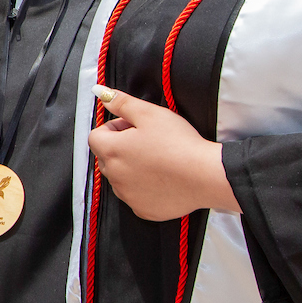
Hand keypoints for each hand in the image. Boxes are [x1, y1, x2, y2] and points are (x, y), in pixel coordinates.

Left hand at [89, 86, 241, 221]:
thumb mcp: (150, 113)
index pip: (96, 136)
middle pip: (107, 157)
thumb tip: (101, 93)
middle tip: (149, 140)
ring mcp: (127, 195)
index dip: (114, 127)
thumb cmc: (179, 144)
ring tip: (158, 159)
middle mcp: (114, 176)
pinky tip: (163, 177)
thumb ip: (122, 102)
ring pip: (120, 177)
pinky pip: (135, 195)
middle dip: (122, 147)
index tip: (134, 127)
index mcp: (111, 151)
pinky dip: (144, 186)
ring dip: (132, 167)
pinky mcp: (142, 209)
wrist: (205, 176)